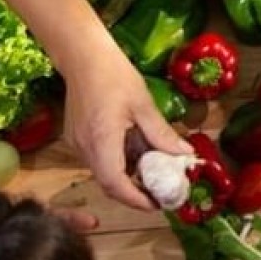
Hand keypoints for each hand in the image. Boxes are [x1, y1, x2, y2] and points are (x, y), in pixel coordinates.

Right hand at [61, 46, 189, 210]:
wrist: (83, 55)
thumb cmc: (114, 74)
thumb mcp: (143, 104)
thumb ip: (162, 134)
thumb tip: (185, 155)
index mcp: (101, 141)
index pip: (115, 184)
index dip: (136, 199)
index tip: (157, 204)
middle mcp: (84, 148)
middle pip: (108, 183)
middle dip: (134, 192)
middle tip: (160, 192)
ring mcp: (76, 144)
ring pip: (103, 172)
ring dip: (127, 176)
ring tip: (154, 171)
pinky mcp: (75, 138)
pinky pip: (98, 159)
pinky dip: (117, 163)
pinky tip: (136, 153)